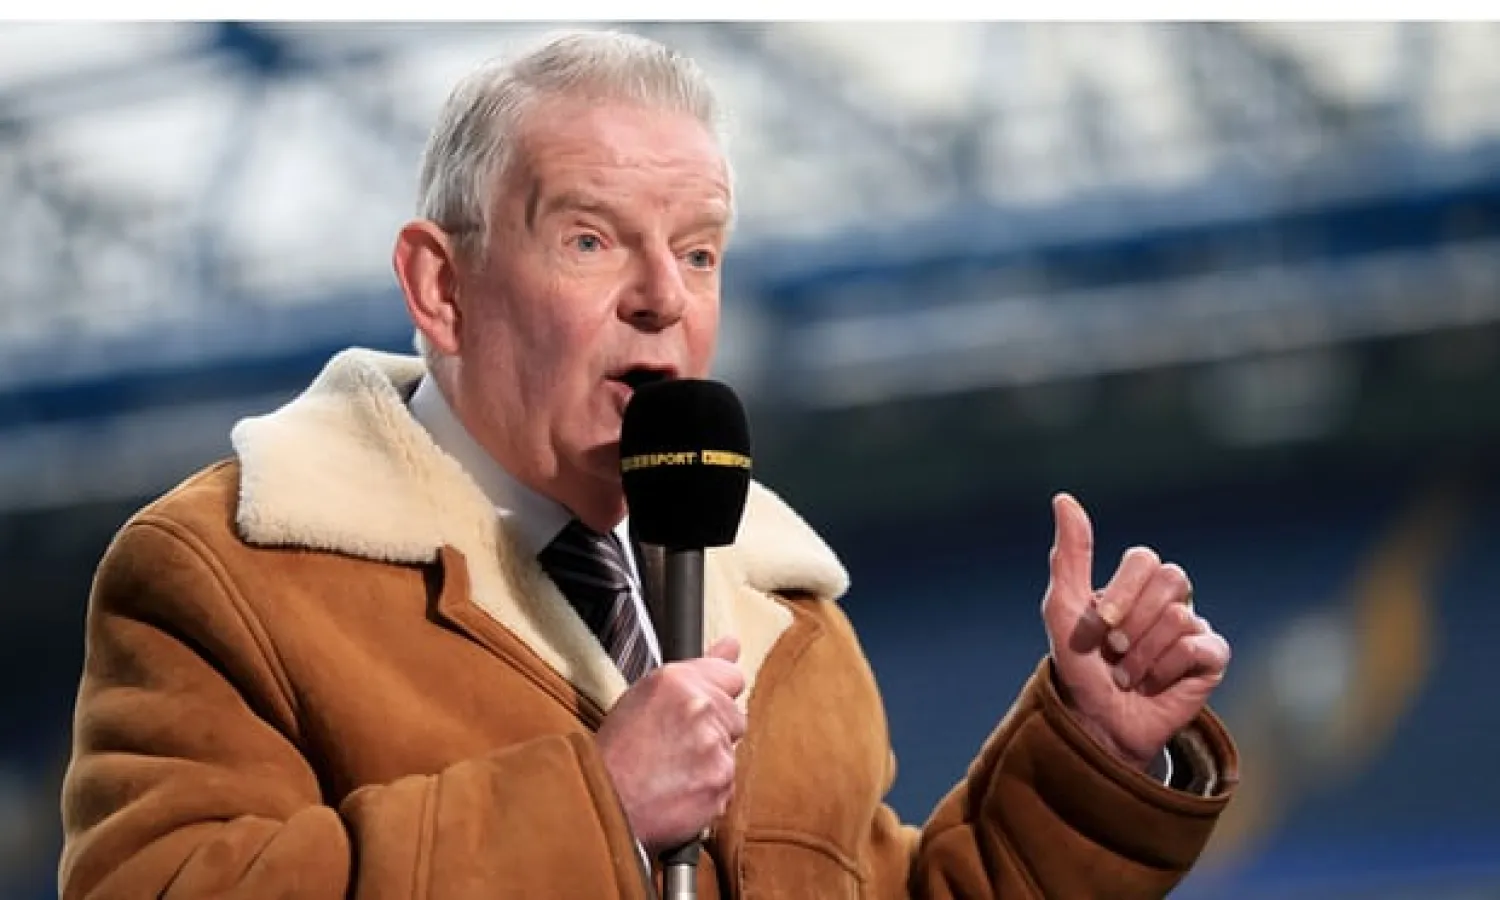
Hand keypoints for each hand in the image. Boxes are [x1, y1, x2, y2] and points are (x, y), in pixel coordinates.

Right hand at [597, 636, 745, 855]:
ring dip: (711, 760)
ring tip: (673, 769)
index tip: (704, 708)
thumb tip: (731, 645)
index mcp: (677, 680)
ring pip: (731, 750)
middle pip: (735, 716)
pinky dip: (709, 788)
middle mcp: (700, 708)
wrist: (603, 803)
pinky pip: (728, 783)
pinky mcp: (721, 784)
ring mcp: (714, 748)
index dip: (717, 694)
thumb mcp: (645, 696)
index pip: (731, 676)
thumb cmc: (615, 752)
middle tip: (677, 745)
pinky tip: (680, 789)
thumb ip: (698, 669)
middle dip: (715, 730)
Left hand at [1043, 492, 1230, 771]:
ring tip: (1128, 675)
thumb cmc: (1078, 665)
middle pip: (1172, 579)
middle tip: (1114, 651)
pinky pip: (1198, 647)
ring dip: (1142, 654)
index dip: (1123, 592)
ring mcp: (1194, 626)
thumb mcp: (1063, 608)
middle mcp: (1170, 599)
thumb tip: (1063, 498)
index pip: (1145, 560)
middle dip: (1132, 622)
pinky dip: (1165, 669)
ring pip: (1180, 617)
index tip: (1100, 625)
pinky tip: (1155, 683)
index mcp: (1137, 583)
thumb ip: (1070, 555)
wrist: (1096, 722)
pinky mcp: (1212, 658)